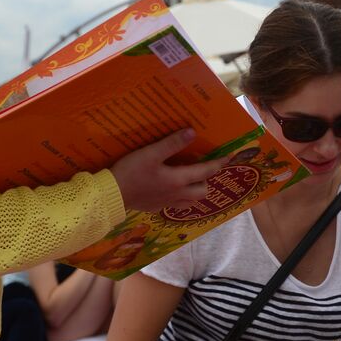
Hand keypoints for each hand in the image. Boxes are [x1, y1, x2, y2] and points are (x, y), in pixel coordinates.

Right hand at [109, 129, 228, 212]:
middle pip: (203, 191)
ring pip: (191, 201)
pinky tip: (170, 189)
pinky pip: (175, 205)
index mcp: (178, 180)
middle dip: (207, 180)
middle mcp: (177, 194)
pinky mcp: (156, 208)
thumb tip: (192, 132)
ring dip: (195, 191)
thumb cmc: (131, 172)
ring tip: (189, 179)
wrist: (111, 195)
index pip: (205, 171)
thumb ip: (172, 143)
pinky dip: (179, 198)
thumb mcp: (151, 154)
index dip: (218, 163)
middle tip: (202, 168)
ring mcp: (167, 203)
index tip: (229, 157)